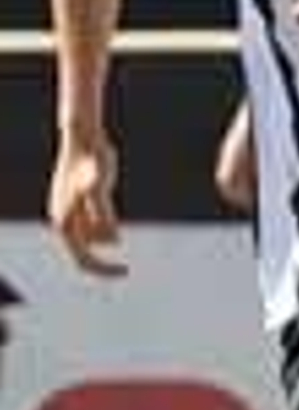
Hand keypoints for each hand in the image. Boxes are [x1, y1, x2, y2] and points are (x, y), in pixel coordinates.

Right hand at [49, 135, 127, 276]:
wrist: (84, 137)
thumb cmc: (91, 160)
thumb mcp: (100, 187)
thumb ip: (105, 215)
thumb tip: (114, 242)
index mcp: (64, 222)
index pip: (82, 259)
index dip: (103, 269)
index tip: (125, 271)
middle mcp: (63, 220)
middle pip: (85, 252)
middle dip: (103, 257)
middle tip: (125, 269)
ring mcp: (70, 211)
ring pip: (92, 237)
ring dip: (106, 233)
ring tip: (109, 201)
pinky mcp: (79, 202)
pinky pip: (94, 224)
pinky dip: (107, 224)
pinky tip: (111, 207)